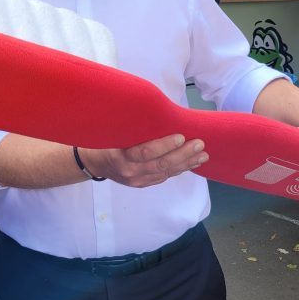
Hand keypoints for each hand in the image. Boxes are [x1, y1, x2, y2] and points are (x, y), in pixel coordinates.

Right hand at [78, 134, 207, 187]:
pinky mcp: (143, 184)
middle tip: (199, 144)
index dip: (165, 145)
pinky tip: (191, 163)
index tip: (180, 136)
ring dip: (186, 163)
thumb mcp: (115, 132)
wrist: (95, 163)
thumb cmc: (106, 141)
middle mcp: (130, 171)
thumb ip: (134, 128)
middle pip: (161, 164)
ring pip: (166, 172)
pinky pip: (164, 177)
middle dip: (183, 154)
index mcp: (121, 156)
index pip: (146, 152)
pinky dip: (179, 169)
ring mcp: (137, 180)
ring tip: (202, 155)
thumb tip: (160, 115)